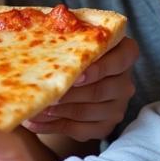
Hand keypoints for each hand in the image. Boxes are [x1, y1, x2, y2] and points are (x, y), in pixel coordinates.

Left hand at [23, 36, 137, 140]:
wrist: (76, 82)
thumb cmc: (74, 54)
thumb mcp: (77, 41)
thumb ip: (69, 35)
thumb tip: (38, 30)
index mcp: (124, 53)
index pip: (123, 59)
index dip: (100, 68)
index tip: (76, 75)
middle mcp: (125, 82)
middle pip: (100, 90)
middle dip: (70, 93)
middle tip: (46, 93)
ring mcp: (117, 107)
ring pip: (87, 111)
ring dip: (58, 110)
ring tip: (35, 106)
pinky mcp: (105, 127)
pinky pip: (79, 130)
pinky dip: (53, 126)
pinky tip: (33, 122)